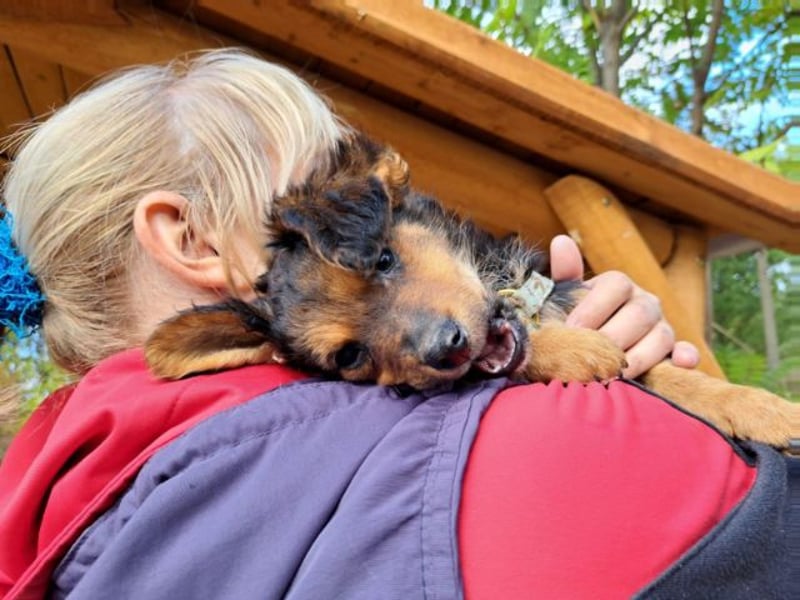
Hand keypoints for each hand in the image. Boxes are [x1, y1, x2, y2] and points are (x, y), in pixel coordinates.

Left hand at [549, 235, 699, 377]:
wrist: (593, 343)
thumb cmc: (577, 317)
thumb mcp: (568, 298)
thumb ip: (565, 274)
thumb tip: (560, 242)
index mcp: (619, 284)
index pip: (615, 286)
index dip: (593, 308)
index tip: (571, 329)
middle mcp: (645, 302)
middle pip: (638, 314)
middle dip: (613, 338)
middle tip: (591, 357)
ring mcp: (662, 326)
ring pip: (661, 337)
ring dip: (638, 357)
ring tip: (614, 375)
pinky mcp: (673, 351)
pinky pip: (685, 352)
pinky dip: (685, 357)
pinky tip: (679, 364)